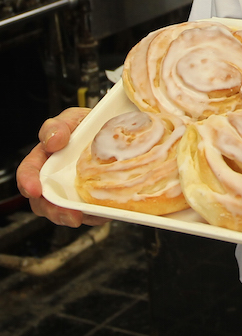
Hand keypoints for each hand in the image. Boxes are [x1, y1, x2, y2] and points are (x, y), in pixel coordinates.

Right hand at [16, 108, 107, 227]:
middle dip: (52, 210)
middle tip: (67, 213)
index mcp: (46, 157)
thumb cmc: (90, 127)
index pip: (29, 170)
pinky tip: (101, 212)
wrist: (119, 136)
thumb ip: (60, 126)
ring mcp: (71, 191)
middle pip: (42, 201)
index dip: (27, 181)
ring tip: (83, 216)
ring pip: (63, 211)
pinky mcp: (89, 201)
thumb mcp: (75, 118)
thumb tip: (53, 140)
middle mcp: (55, 177)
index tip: (34, 189)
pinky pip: (87, 213)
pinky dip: (93, 215)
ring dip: (71, 216)